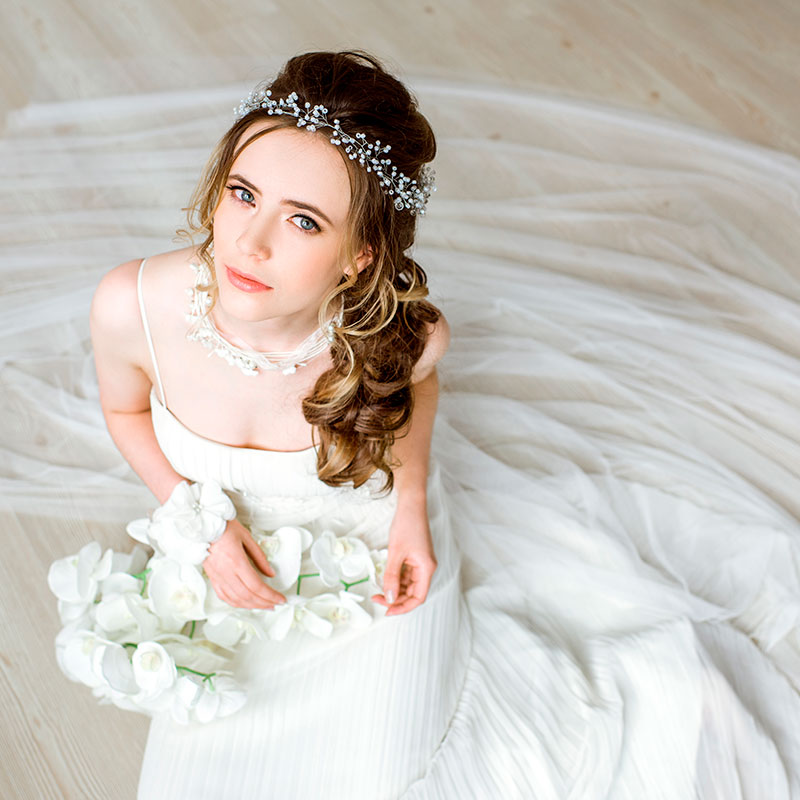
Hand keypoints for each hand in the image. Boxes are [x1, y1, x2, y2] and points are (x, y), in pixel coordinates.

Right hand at [203, 518, 286, 609]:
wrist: (203, 525)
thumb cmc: (224, 527)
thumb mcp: (246, 537)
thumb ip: (259, 557)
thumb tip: (270, 573)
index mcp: (237, 561)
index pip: (256, 586)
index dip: (270, 595)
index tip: (281, 599)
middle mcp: (226, 572)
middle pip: (247, 596)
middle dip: (264, 603)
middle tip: (275, 604)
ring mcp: (218, 577)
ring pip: (235, 599)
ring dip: (252, 606)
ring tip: (264, 605)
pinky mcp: (212, 578)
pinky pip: (224, 596)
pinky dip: (236, 603)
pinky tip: (245, 603)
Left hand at [372, 501, 436, 615]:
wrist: (410, 505)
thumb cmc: (406, 525)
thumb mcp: (395, 553)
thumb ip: (392, 576)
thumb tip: (389, 597)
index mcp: (426, 568)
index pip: (418, 597)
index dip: (403, 607)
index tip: (388, 610)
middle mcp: (426, 568)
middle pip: (413, 592)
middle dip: (396, 598)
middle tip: (377, 599)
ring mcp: (420, 562)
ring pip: (408, 584)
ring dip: (395, 589)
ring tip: (379, 589)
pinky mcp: (415, 557)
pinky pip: (406, 574)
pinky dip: (395, 578)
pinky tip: (384, 578)